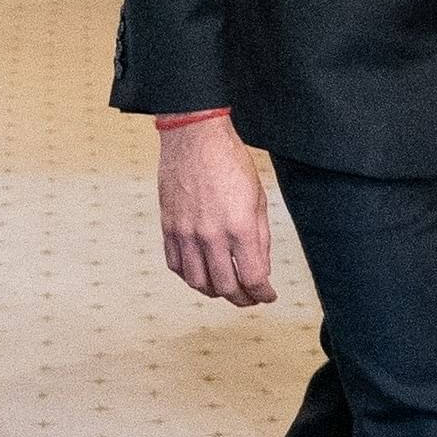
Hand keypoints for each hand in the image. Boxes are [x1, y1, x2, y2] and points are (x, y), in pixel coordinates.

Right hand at [158, 117, 276, 305]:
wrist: (195, 138)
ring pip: (198, 282)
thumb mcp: (258, 198)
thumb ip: (260, 238)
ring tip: (227, 289)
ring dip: (215, 292)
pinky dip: (190, 276)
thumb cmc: (229, 161)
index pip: (253, 277)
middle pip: (225, 287)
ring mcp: (185, 234)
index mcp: (239, 227)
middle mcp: (210, 235)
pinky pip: (176, 266)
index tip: (268, 296)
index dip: (263, 293)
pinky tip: (202, 273)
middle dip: (242, 299)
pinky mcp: (168, 228)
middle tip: (251, 298)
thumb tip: (260, 267)